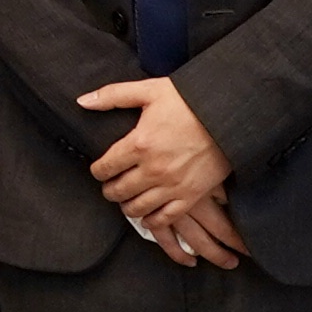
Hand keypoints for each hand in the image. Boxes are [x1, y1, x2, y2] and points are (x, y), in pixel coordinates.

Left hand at [81, 77, 242, 266]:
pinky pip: (165, 218)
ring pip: (137, 208)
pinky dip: (151, 221)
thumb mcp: (149, 91)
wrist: (229, 114)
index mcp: (139, 144)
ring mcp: (172, 186)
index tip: (100, 169)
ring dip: (127, 206)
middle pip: (117, 191)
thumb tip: (82, 102)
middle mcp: (153, 169)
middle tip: (111, 185)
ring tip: (127, 198)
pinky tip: (147, 216)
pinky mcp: (191, 196)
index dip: (97, 171)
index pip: (104, 168)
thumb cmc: (189, 100)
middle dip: (109, 189)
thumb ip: (112, 96)